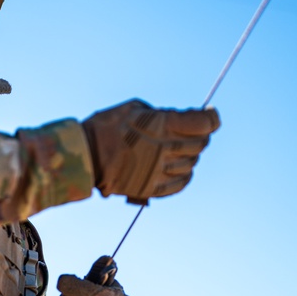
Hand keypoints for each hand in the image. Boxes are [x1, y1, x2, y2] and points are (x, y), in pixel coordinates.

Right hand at [82, 99, 219, 202]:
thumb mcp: (134, 108)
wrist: (84, 156)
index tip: (211, 115)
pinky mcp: (151, 187)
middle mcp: (165, 149)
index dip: (212, 118)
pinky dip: (185, 176)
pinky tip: (181, 169)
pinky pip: (179, 184)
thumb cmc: (106, 126)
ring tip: (181, 149)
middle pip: (200, 144)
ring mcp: (159, 170)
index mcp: (162, 125)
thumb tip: (179, 119)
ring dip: (191, 155)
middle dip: (202, 135)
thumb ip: (161, 114)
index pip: (203, 123)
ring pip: (192, 164)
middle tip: (196, 131)